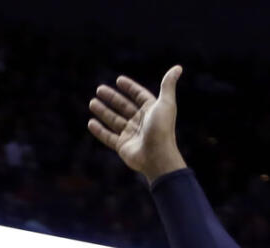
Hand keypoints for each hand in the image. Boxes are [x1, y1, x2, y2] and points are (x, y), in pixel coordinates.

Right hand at [88, 66, 186, 182]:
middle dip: (111, 98)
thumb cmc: (162, 129)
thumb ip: (168, 85)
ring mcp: (131, 134)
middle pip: (124, 107)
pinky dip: (99, 131)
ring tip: (92, 103)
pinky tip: (90, 123)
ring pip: (114, 120)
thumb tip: (178, 67)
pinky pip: (108, 137)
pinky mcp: (123, 146)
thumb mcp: (166, 103)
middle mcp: (141, 122)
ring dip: (103, 111)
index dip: (130, 88)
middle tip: (99, 89)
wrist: (158, 157)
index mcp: (151, 111)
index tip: (119, 80)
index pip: (139, 96)